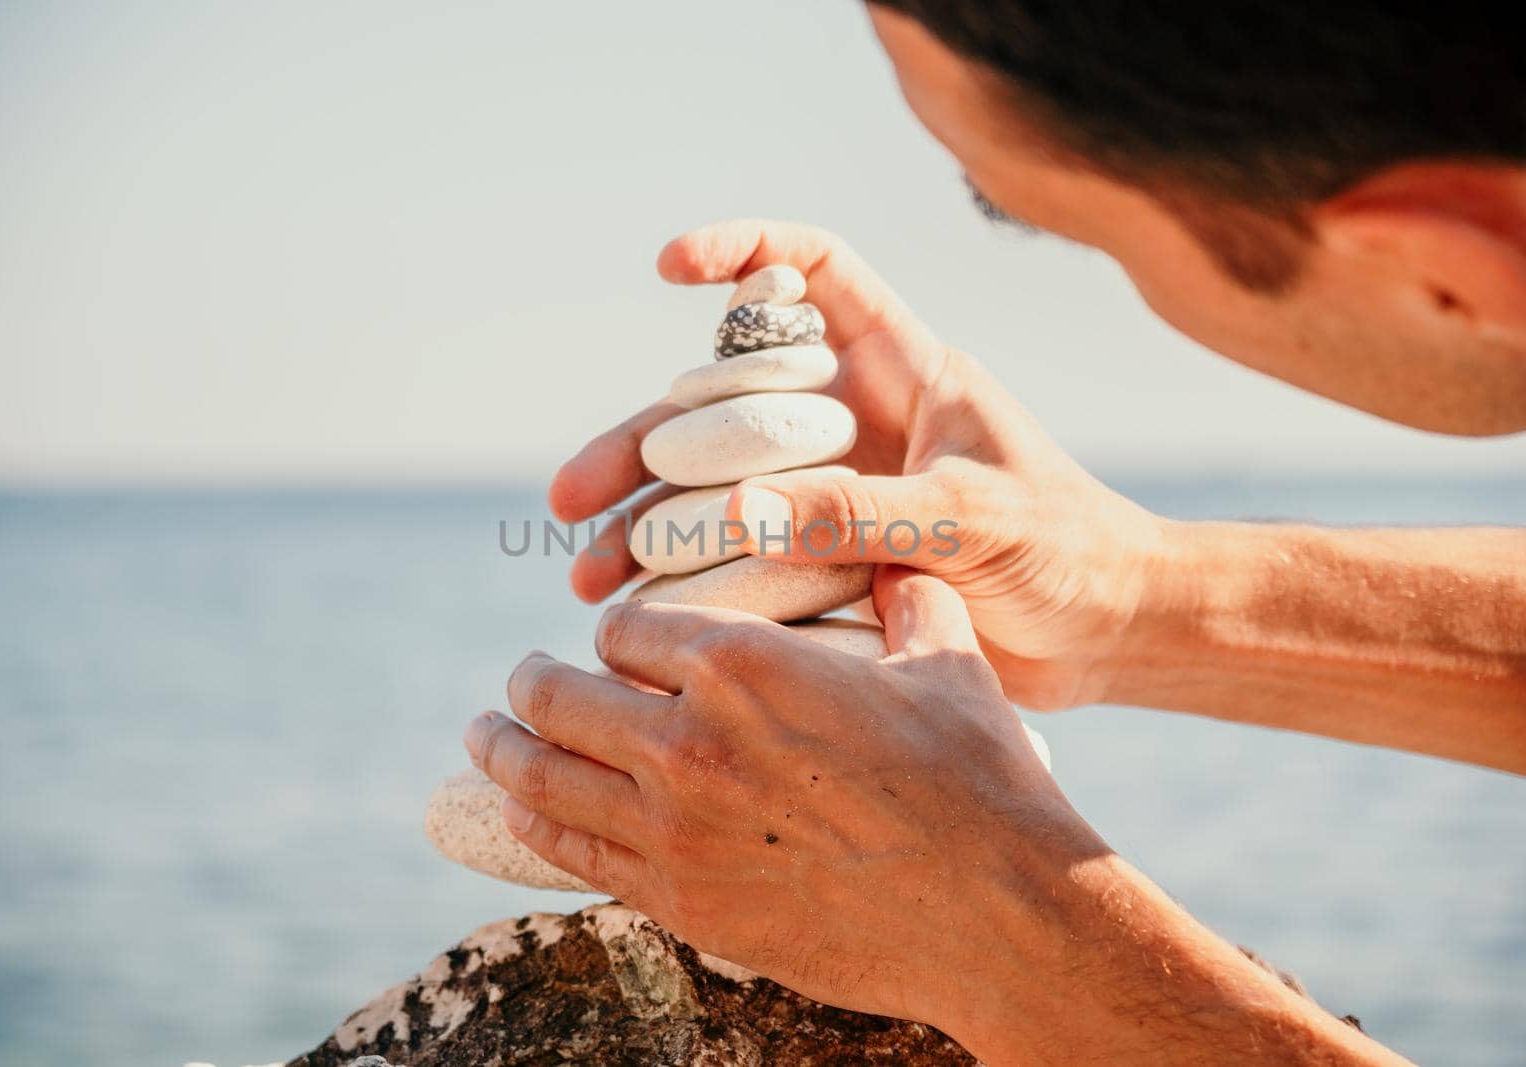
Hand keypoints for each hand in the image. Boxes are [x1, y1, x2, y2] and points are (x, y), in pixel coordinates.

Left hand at [469, 569, 1091, 1032]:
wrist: (995, 913)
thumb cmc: (977, 778)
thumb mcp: (944, 659)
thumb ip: (902, 596)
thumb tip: (897, 557)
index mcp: (741, 662)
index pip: (625, 627)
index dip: (618, 630)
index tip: (621, 642)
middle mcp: (686, 738)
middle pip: (558, 694)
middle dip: (531, 680)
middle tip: (519, 678)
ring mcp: (673, 828)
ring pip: (541, 774)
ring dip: (501, 748)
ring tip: (482, 735)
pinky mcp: (681, 901)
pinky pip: (572, 851)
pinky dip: (533, 822)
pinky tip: (521, 808)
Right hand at [551, 219, 1165, 708]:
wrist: (1108, 638)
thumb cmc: (1070, 552)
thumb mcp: (971, 519)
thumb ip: (863, 512)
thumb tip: (735, 514)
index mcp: (900, 369)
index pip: (815, 272)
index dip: (743, 251)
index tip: (669, 267)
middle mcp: (854, 422)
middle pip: (724, 405)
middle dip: (640, 445)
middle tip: (573, 497)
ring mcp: (837, 493)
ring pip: (716, 491)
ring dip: (645, 528)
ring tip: (587, 577)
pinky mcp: (831, 561)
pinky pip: (742, 560)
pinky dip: (688, 585)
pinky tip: (635, 618)